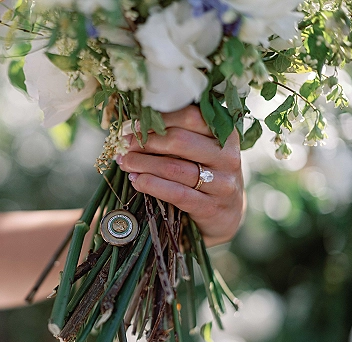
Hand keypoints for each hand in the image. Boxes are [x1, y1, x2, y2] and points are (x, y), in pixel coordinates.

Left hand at [116, 105, 244, 246]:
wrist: (226, 214)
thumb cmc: (206, 173)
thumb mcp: (202, 150)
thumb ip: (178, 135)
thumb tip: (135, 126)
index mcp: (225, 134)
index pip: (190, 116)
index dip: (159, 118)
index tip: (134, 124)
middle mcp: (227, 156)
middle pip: (179, 141)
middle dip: (145, 142)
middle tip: (124, 145)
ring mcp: (221, 183)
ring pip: (173, 168)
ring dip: (142, 164)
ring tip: (124, 162)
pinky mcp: (210, 206)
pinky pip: (175, 193)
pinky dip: (151, 185)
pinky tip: (136, 181)